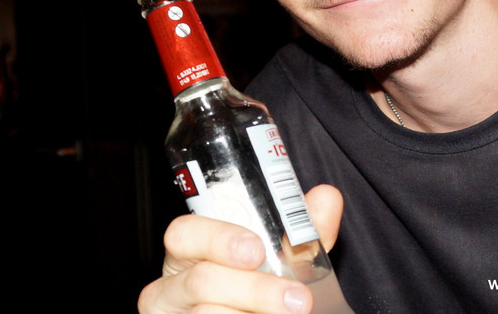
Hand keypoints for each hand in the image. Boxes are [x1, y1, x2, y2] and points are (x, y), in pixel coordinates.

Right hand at [138, 184, 343, 313]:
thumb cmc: (259, 284)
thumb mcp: (282, 256)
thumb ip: (303, 228)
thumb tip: (326, 197)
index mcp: (190, 251)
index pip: (183, 233)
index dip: (217, 238)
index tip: (256, 249)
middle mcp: (171, 286)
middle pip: (202, 281)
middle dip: (256, 290)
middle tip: (299, 300)